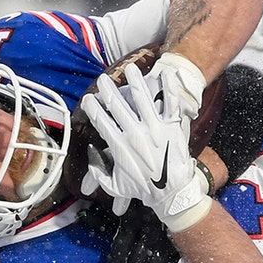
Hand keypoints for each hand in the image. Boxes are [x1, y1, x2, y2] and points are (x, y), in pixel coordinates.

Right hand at [79, 64, 210, 232]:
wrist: (173, 193)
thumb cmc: (145, 190)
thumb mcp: (116, 186)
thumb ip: (99, 174)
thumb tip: (90, 164)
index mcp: (120, 146)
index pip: (102, 121)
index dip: (93, 108)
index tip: (88, 99)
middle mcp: (135, 133)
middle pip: (118, 106)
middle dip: (108, 90)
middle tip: (103, 80)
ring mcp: (154, 128)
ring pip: (143, 100)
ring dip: (136, 82)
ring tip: (131, 69)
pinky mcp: (172, 127)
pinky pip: (170, 104)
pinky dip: (168, 89)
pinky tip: (166, 76)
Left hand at [79, 203, 181, 262]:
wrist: (164, 187)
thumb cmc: (134, 197)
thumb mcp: (116, 200)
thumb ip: (100, 212)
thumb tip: (82, 217)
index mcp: (132, 219)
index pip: (121, 247)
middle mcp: (149, 228)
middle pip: (138, 258)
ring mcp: (165, 233)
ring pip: (156, 262)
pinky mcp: (176, 236)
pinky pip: (171, 258)